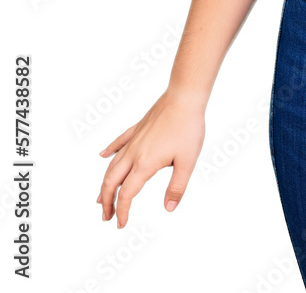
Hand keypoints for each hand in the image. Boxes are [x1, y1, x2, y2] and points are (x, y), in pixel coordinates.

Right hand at [96, 89, 205, 227]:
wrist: (184, 98)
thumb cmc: (188, 128)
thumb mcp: (187, 162)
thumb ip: (177, 187)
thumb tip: (169, 209)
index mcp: (144, 164)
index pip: (126, 194)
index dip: (122, 211)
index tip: (121, 224)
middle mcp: (134, 153)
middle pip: (111, 182)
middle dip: (106, 202)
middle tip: (106, 216)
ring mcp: (133, 140)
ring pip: (112, 165)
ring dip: (105, 183)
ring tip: (100, 197)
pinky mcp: (137, 128)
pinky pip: (118, 142)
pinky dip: (109, 151)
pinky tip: (103, 155)